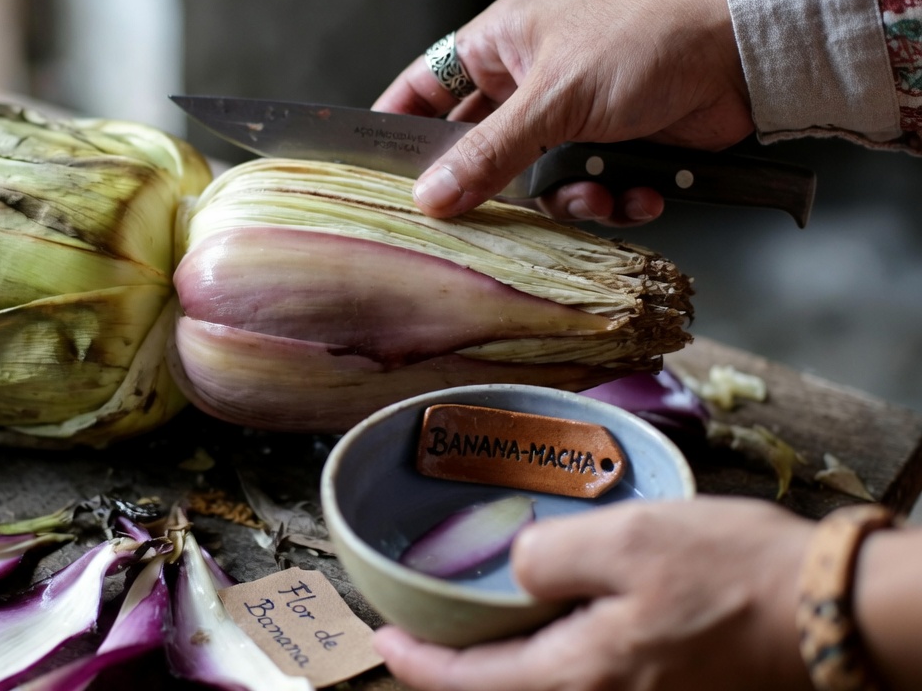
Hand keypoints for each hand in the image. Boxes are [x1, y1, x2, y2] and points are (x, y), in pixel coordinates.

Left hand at [373, 497, 814, 690]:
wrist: (834, 611)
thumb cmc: (735, 573)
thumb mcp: (628, 539)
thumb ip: (551, 556)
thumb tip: (514, 568)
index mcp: (581, 676)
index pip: (470, 685)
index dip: (415, 665)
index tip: (380, 639)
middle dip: (453, 670)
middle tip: (417, 631)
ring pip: (541, 688)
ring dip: (497, 665)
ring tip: (470, 623)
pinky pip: (580, 682)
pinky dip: (543, 659)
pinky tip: (542, 623)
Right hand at [374, 0, 753, 224]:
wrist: (742, 55)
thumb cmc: (643, 42)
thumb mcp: (553, 100)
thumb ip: (489, 154)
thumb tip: (431, 197)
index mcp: (502, 44)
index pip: (425, 86)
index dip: (399, 127)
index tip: (378, 174)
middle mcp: (530, 80)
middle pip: (481, 150)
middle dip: (498, 186)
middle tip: (490, 216)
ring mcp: (573, 116)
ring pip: (536, 183)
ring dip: (569, 200)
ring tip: (598, 196)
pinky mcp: (613, 147)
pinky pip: (587, 192)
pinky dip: (611, 202)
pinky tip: (636, 195)